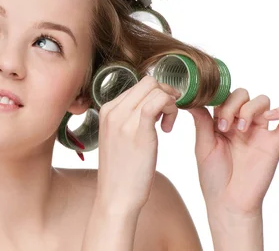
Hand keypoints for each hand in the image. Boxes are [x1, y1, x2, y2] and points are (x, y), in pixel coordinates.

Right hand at [96, 76, 180, 214]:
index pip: (138, 84)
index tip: (163, 111)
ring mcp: (123, 119)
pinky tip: (168, 128)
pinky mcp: (138, 130)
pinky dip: (171, 108)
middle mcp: (113, 110)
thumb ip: (130, 117)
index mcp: (107, 109)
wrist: (116, 196)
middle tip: (169, 116)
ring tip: (168, 126)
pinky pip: (159, 101)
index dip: (156, 93)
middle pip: (148, 82)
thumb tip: (151, 102)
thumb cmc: (122, 170)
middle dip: (166, 94)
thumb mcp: (119, 137)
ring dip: (170, 104)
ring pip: (156, 89)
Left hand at [187, 88, 278, 215]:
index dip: (219, 100)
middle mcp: (243, 123)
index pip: (225, 96)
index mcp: (224, 121)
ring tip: (241, 129)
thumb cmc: (214, 176)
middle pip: (244, 94)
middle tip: (225, 126)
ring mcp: (260, 132)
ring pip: (263, 101)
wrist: (228, 201)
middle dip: (233, 104)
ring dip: (250, 109)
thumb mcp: (203, 145)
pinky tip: (269, 118)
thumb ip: (202, 121)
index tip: (212, 117)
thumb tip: (192, 100)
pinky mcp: (275, 143)